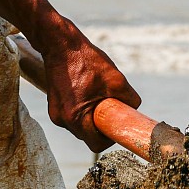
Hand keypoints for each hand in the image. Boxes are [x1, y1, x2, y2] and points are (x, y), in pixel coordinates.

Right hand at [37, 20, 140, 152]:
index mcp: (76, 117)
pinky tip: (86, 93)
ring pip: (80, 127)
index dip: (110, 138)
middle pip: (88, 136)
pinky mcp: (53, 106)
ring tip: (97, 98)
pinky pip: (72, 117)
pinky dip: (82, 110)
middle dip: (101, 127)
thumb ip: (130, 99)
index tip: (116, 127)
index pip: (96, 144)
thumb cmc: (86, 60)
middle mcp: (62, 120)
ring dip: (91, 118)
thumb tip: (135, 110)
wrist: (60, 44)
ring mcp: (55, 114)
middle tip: (111, 111)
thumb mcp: (117, 80)